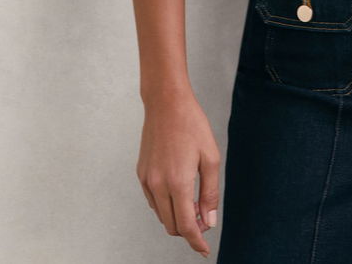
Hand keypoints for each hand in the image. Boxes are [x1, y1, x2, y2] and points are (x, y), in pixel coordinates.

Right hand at [136, 90, 220, 256]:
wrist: (166, 103)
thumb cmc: (192, 125)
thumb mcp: (210, 157)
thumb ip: (209, 192)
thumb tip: (209, 221)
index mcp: (177, 182)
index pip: (186, 226)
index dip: (196, 242)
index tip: (205, 250)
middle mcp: (158, 185)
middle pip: (172, 225)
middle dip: (188, 230)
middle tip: (204, 220)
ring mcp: (146, 180)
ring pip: (161, 215)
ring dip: (176, 217)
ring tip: (194, 204)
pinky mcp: (141, 173)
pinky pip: (152, 201)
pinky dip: (165, 205)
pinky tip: (178, 191)